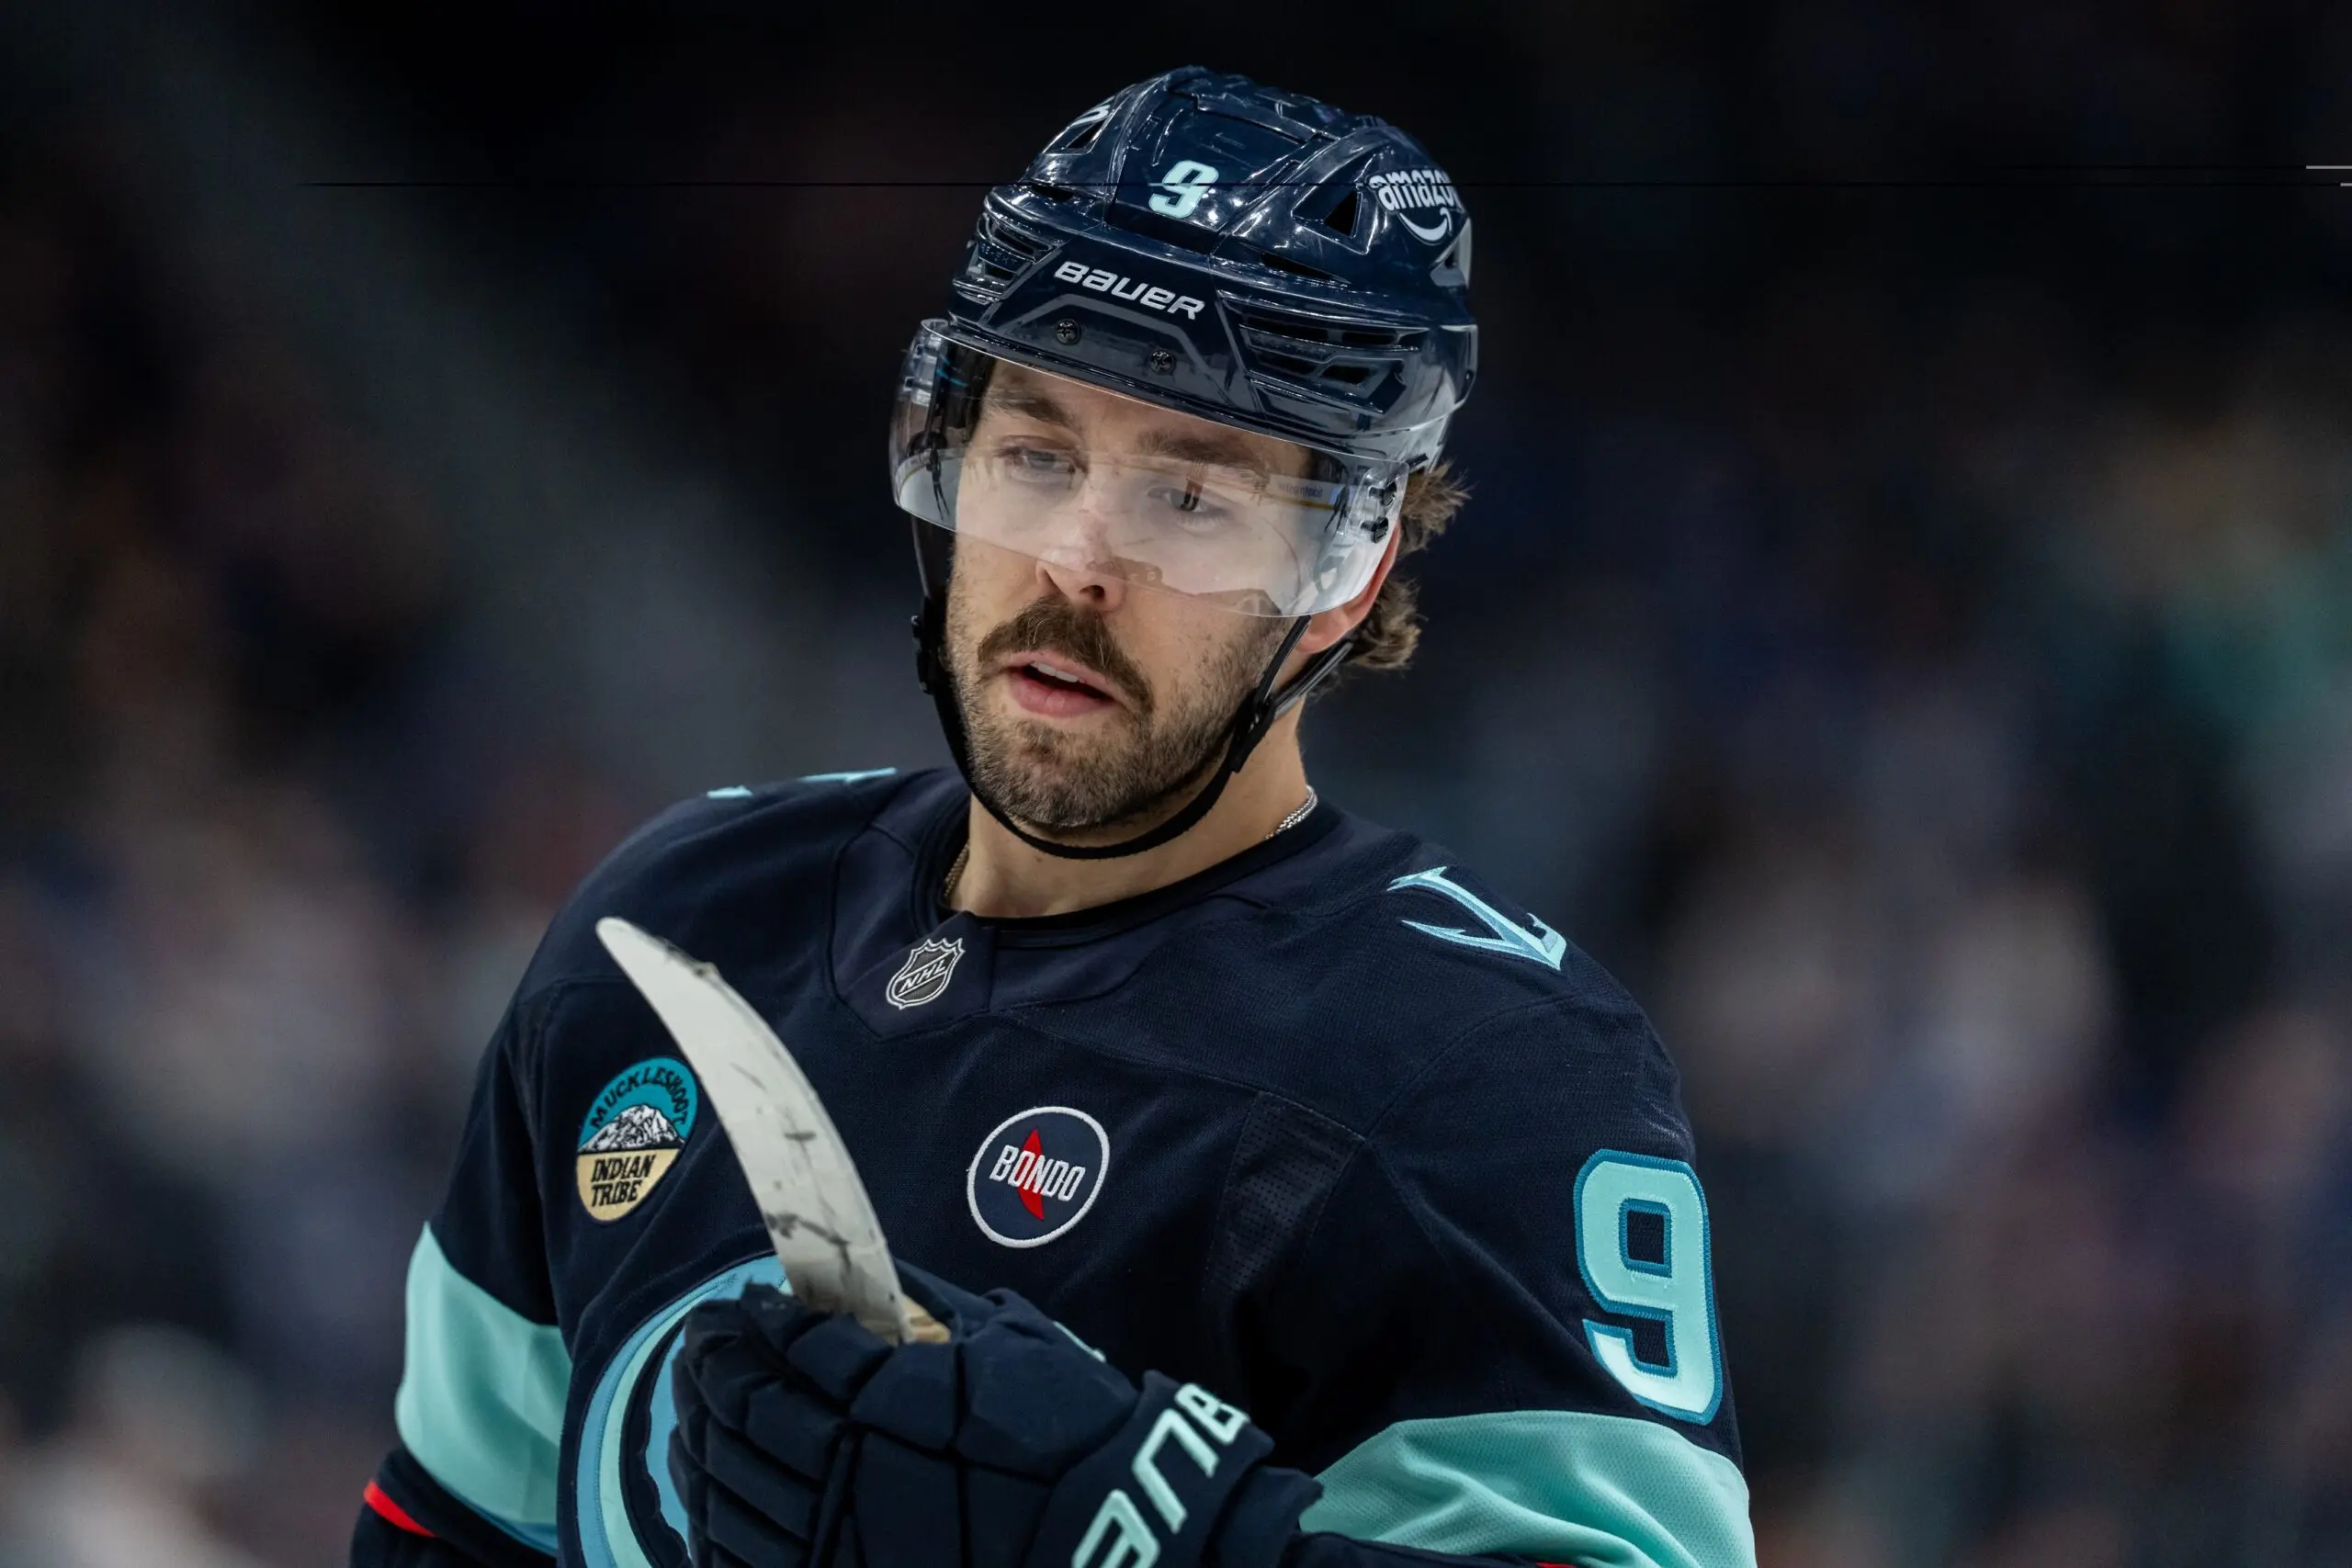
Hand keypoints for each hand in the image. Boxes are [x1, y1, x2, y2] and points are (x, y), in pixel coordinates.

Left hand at [668, 1269, 1317, 1567]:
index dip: (749, 1323)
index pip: (789, 1348)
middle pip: (744, 1414)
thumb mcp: (1009, 1343)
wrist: (1116, 1533)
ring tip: (692, 1415)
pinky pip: (747, 1562)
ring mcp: (840, 1539)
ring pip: (732, 1489)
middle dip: (710, 1373)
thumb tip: (869, 1278)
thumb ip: (931, 1308)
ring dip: (700, 1443)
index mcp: (889, 1394)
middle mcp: (850, 1467)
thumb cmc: (1072, 1430)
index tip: (735, 1308)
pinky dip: (713, 1529)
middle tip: (699, 1348)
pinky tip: (709, 1503)